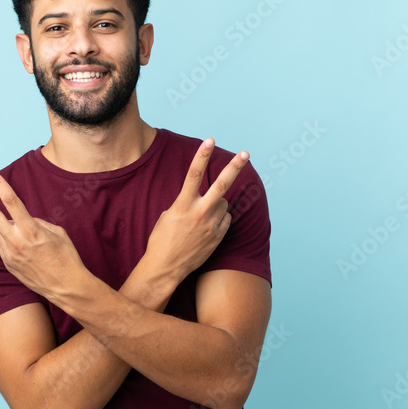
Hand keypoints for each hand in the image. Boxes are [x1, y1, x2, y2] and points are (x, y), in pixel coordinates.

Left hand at [0, 170, 86, 300]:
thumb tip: (23, 218)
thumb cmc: (67, 258)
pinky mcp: (8, 264)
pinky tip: (26, 248)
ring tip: (28, 237)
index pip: (12, 202)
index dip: (0, 185)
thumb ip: (37, 222)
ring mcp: (10, 255)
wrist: (67, 288)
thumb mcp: (57, 233)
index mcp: (32, 231)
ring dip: (5, 225)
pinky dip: (9, 239)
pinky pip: (3, 244)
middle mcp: (17, 242)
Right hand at [145, 138, 248, 284]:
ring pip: (223, 203)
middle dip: (234, 167)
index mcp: (183, 205)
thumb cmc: (162, 239)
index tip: (210, 140)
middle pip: (221, 185)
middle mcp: (199, 213)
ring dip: (216, 203)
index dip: (202, 156)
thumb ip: (186, 202)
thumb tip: (201, 196)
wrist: (166, 267)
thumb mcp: (168, 215)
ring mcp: (211, 226)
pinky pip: (225, 219)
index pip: (194, 174)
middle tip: (245, 153)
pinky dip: (219, 218)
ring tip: (201, 216)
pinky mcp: (218, 236)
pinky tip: (207, 227)